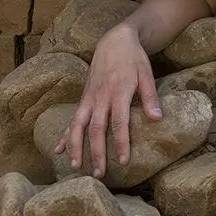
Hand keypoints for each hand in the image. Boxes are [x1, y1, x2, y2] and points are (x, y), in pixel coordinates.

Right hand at [55, 22, 162, 179]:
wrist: (114, 41)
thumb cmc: (134, 59)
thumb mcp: (146, 74)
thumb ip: (151, 97)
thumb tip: (157, 118)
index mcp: (118, 92)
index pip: (119, 123)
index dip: (120, 143)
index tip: (123, 161)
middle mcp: (100, 98)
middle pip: (96, 129)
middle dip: (96, 153)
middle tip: (99, 174)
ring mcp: (89, 98)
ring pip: (78, 126)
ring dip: (76, 147)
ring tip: (76, 166)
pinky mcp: (83, 98)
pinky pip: (72, 119)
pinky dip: (65, 135)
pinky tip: (58, 149)